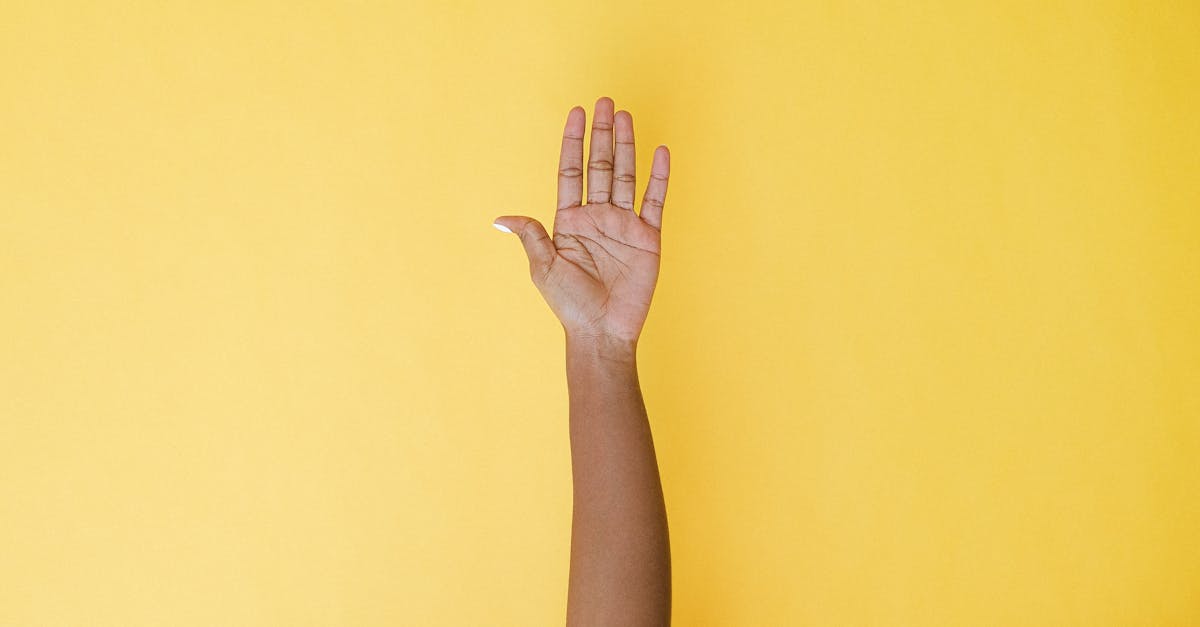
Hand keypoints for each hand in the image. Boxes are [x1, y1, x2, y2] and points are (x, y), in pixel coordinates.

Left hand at [494, 97, 670, 343]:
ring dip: (627, 146)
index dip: (574, 142)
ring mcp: (624, 226)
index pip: (572, 171)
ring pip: (626, 176)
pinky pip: (654, 202)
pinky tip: (660, 153)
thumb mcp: (544, 268)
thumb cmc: (569, 305)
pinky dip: (659, 177)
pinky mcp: (647, 238)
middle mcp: (598, 218)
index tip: (578, 114)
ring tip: (627, 116)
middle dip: (603, 134)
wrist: (601, 332)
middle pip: (600, 166)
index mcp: (570, 221)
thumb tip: (501, 218)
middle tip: (606, 103)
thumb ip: (531, 236)